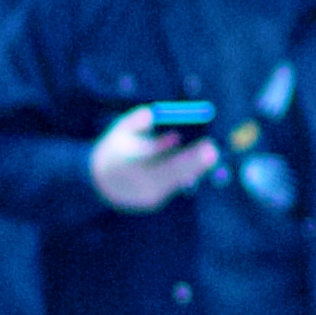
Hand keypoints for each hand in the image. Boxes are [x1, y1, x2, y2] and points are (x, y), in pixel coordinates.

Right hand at [90, 109, 218, 209]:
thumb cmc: (117, 147)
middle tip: (213, 150)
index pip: (152, 158)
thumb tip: (155, 113)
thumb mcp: (122, 129)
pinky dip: (185, 172)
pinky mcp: (154, 201)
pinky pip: (174, 184)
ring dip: (194, 166)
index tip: (198, 141)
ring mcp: (145, 195)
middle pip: (170, 174)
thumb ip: (137, 120)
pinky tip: (186, 162)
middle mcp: (135, 182)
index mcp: (124, 162)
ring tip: (205, 150)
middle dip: (194, 163)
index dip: (176, 151)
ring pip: (176, 181)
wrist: (102, 182)